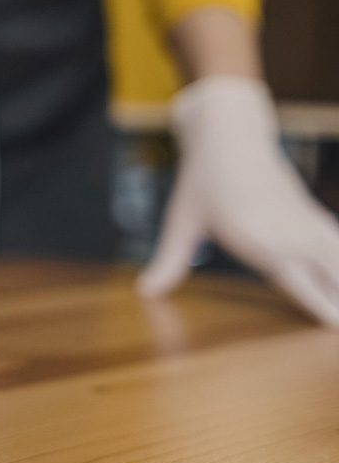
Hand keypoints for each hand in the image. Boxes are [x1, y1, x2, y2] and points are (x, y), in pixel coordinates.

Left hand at [138, 76, 338, 325]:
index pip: (298, 283)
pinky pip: (337, 240)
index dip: (319, 307)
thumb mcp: (181, 222)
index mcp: (261, 241)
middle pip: (331, 275)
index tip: (334, 327)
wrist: (229, 135)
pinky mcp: (309, 212)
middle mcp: (290, 234)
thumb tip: (144, 291)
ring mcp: (304, 222)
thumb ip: (170, 261)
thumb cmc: (203, 180)